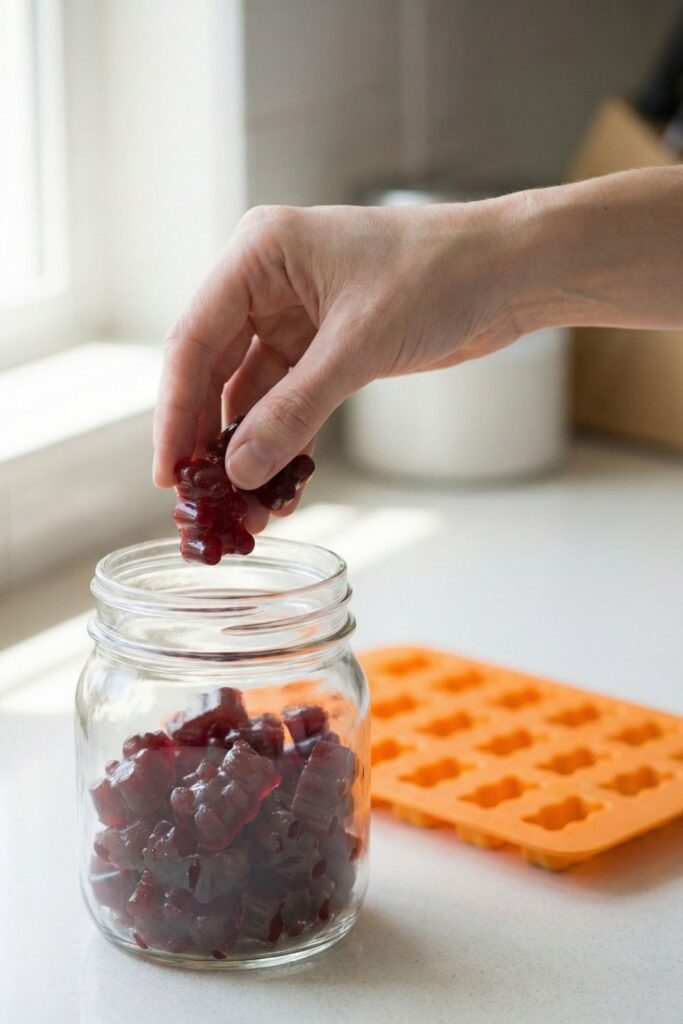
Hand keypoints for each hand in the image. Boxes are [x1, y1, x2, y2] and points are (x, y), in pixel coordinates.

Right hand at [153, 198, 525, 529]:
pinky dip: (286, 444)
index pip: (194, 340)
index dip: (175, 412)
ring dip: (251, 452)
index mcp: (261, 255)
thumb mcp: (360, 345)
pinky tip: (282, 489)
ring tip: (247, 512)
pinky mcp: (327, 349)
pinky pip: (290, 404)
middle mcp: (268, 284)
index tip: (167, 472)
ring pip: (253, 396)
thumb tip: (240, 471)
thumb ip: (296, 409)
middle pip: (215, 372)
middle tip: (201, 503)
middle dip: (209, 440)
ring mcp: (296, 319)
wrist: (510, 273)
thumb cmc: (440, 275)